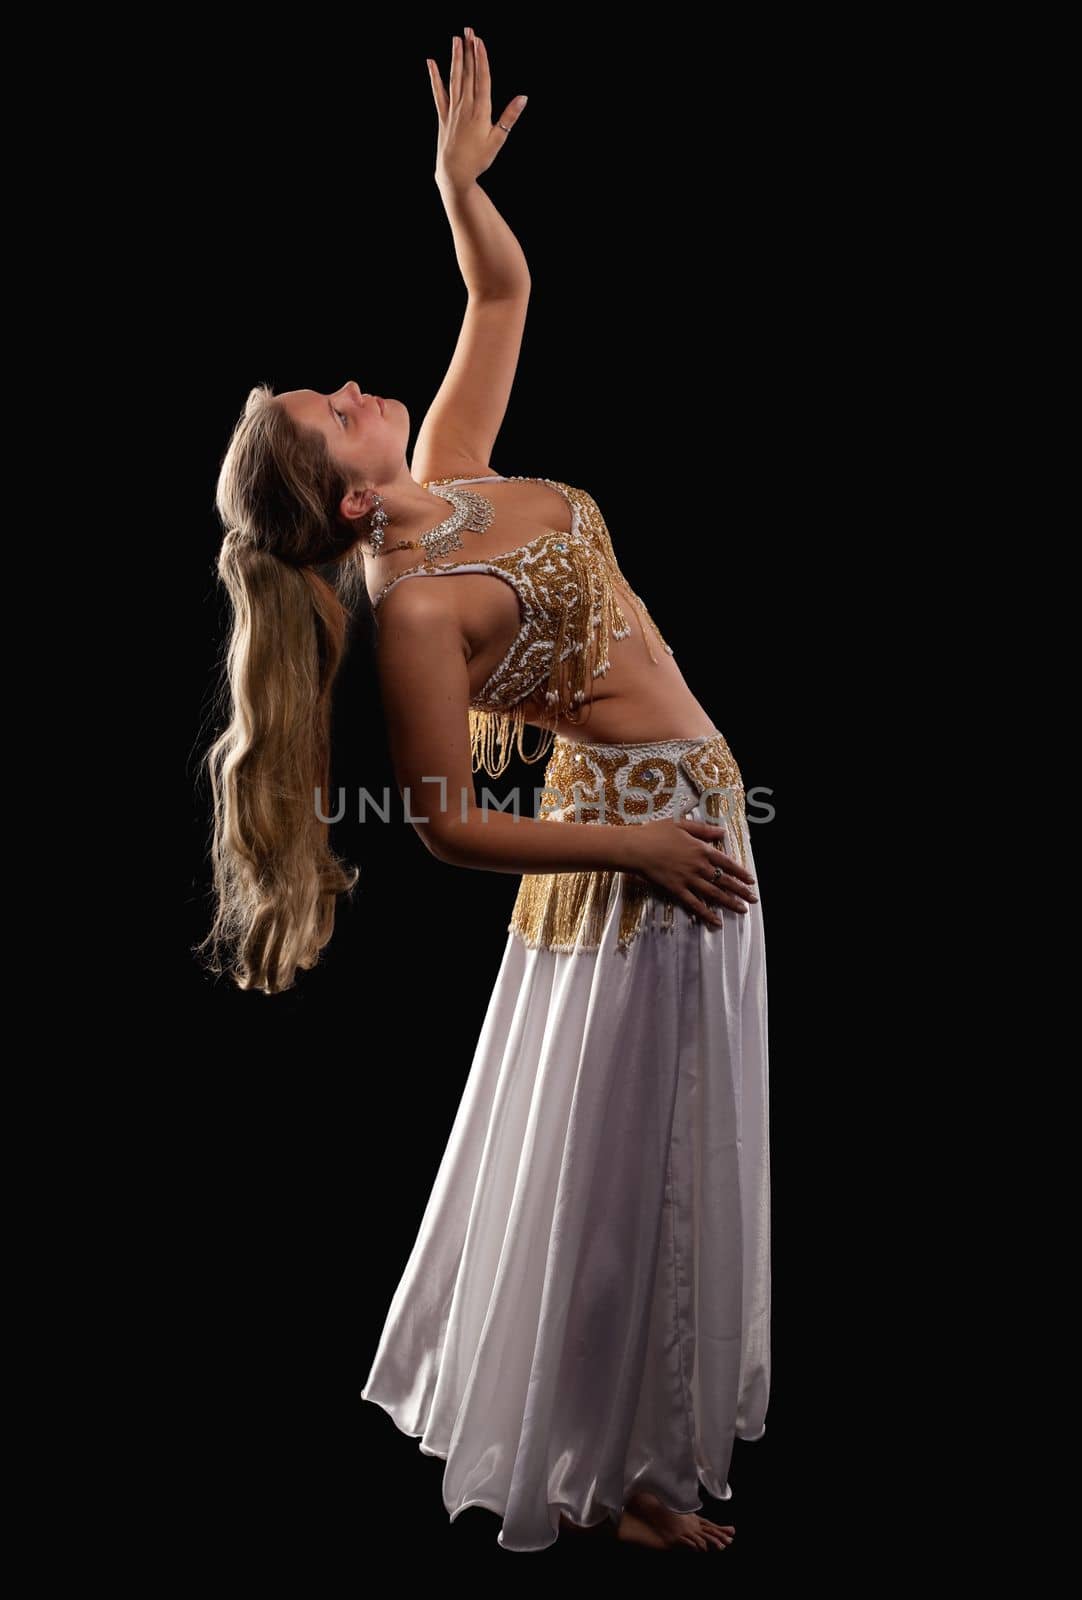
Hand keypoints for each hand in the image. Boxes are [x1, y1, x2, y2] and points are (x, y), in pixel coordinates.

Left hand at [427, 28, 527, 188]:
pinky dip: (434, 77)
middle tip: (469, 30)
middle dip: (469, 51)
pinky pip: (438, 92)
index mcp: (480, 112)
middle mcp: (465, 107)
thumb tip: (523, 98)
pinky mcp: (443, 116)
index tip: (480, 41)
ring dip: (456, 58)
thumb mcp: (498, 140)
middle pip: (468, 74)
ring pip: (454, 79)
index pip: (481, 79)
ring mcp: (452, 110)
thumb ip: (509, 117)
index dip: (481, 59)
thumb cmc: (479, 160)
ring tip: (456, 40)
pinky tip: (431, 62)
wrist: (454, 174)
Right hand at [623, 816, 757, 928]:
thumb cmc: (655, 833)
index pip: (727, 862)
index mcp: (701, 849)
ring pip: (714, 894)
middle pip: (724, 880)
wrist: (635, 848)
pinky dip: (706, 913)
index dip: (740, 872)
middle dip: (741, 891)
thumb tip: (723, 832)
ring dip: (730, 903)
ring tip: (742, 910)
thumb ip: (703, 830)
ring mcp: (688, 879)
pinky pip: (694, 904)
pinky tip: (716, 921)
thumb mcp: (681, 824)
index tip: (751, 880)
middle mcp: (698, 866)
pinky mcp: (676, 890)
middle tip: (753, 899)